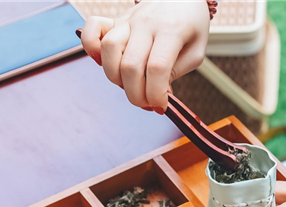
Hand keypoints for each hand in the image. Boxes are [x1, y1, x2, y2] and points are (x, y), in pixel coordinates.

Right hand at [80, 0, 209, 112]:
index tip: (160, 108)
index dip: (156, 94)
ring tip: (131, 86)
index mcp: (172, 31)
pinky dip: (90, 47)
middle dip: (136, 95)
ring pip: (108, 49)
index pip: (157, 68)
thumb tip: (155, 94)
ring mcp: (128, 19)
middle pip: (130, 65)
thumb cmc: (191, 26)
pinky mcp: (116, 19)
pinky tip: (101, 63)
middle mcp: (146, 23)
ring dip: (115, 78)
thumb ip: (175, 72)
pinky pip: (92, 28)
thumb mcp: (195, 52)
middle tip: (147, 103)